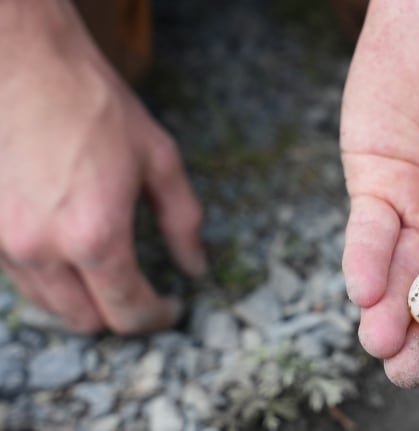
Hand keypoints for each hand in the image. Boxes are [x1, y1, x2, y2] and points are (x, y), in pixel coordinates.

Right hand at [0, 1, 204, 333]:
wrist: (23, 64)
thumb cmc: (95, 106)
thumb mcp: (159, 159)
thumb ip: (183, 222)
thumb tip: (196, 267)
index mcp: (96, 236)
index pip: (128, 312)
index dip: (157, 317)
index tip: (171, 307)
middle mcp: (43, 249)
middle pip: (86, 320)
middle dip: (121, 314)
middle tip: (143, 291)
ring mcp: (4, 242)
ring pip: (49, 304)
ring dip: (83, 298)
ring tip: (108, 268)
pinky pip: (21, 276)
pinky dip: (50, 276)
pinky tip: (69, 247)